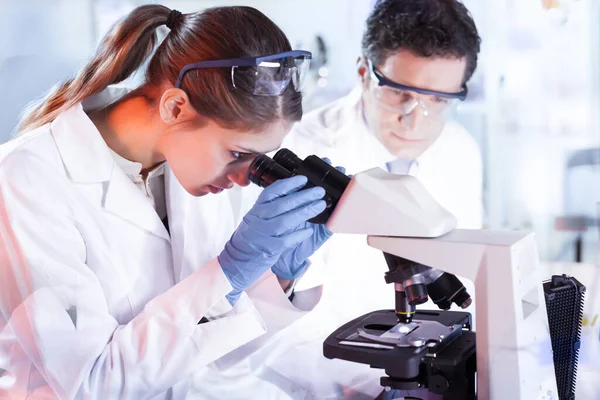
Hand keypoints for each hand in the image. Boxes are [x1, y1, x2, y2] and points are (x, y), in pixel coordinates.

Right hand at [219, 175, 325, 304]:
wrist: (238, 259)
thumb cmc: (253, 236)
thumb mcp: (258, 217)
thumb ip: (272, 206)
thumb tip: (296, 193)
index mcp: (257, 208)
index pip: (272, 191)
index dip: (288, 184)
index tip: (304, 179)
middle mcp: (259, 218)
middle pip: (283, 204)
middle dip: (303, 196)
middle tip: (319, 191)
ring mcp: (263, 234)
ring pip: (286, 220)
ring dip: (305, 212)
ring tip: (320, 205)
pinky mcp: (268, 248)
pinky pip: (286, 240)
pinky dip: (298, 235)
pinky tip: (309, 231)